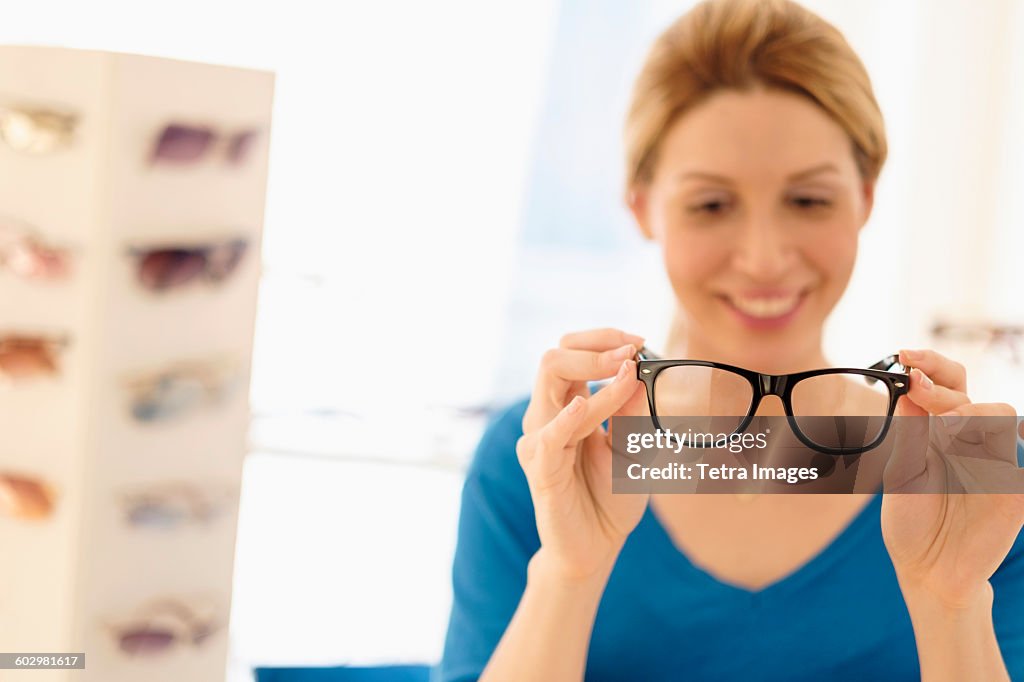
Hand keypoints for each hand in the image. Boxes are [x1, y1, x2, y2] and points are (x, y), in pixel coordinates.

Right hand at [517, 328, 649, 581]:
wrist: (598, 546)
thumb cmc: (610, 494)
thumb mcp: (634, 446)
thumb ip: (633, 413)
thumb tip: (639, 372)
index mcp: (567, 405)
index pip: (570, 352)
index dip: (602, 340)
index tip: (639, 342)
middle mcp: (547, 417)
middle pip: (553, 360)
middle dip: (594, 348)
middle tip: (632, 350)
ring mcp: (540, 443)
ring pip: (555, 391)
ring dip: (594, 377)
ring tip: (629, 374)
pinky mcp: (541, 472)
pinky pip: (546, 440)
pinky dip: (565, 420)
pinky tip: (583, 407)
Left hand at [881, 349, 1023, 607]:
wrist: (928, 570)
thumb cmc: (911, 521)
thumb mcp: (902, 472)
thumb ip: (910, 431)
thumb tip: (908, 385)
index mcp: (940, 432)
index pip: (947, 384)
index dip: (931, 365)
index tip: (905, 356)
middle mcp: (971, 442)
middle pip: (971, 396)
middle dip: (943, 392)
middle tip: (919, 393)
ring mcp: (997, 465)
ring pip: (1000, 416)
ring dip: (970, 413)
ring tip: (944, 428)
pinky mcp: (1015, 493)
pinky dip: (1015, 454)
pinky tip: (998, 447)